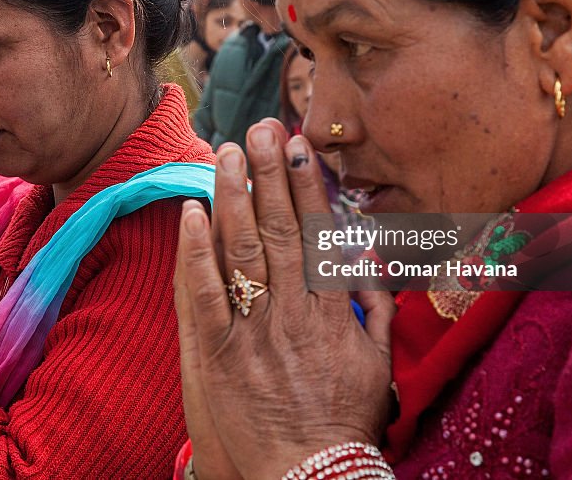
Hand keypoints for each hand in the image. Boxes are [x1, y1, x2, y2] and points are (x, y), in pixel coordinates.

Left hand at [176, 119, 395, 479]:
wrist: (309, 475)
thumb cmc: (345, 420)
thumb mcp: (379, 363)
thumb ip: (376, 306)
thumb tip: (364, 253)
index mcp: (334, 311)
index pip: (316, 233)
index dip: (305, 184)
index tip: (296, 145)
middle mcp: (295, 312)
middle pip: (278, 230)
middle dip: (267, 173)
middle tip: (257, 128)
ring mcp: (255, 331)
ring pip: (242, 251)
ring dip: (233, 196)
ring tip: (225, 152)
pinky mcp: (219, 353)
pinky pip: (204, 294)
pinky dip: (196, 251)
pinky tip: (192, 211)